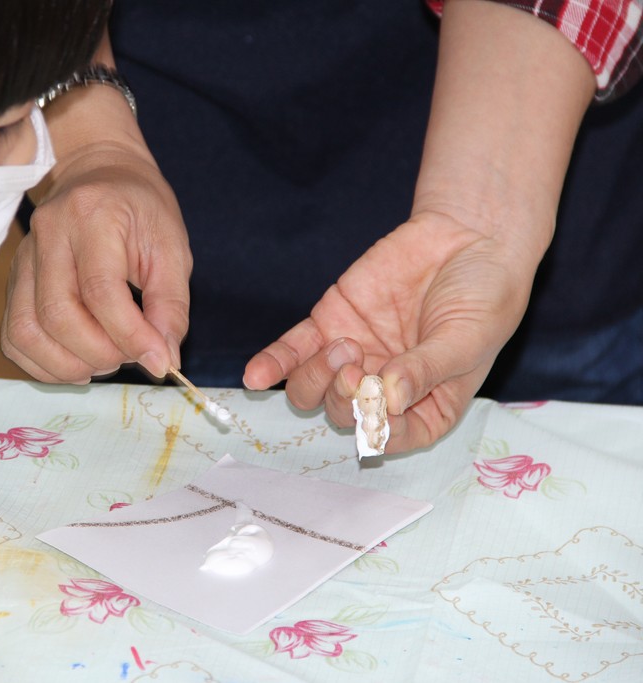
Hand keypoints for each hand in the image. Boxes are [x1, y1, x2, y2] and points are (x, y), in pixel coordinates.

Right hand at [1, 145, 191, 382]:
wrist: (99, 174)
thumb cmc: (140, 210)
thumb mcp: (172, 248)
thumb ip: (170, 305)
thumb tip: (163, 359)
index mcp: (91, 216)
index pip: (100, 291)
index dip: (130, 336)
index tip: (159, 361)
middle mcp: (47, 235)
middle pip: (57, 315)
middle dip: (98, 353)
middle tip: (130, 357)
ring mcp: (22, 259)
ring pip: (25, 331)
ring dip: (66, 365)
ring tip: (103, 362)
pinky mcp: (13, 281)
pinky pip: (13, 336)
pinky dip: (43, 363)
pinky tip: (76, 361)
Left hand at [243, 211, 536, 451]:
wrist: (467, 237)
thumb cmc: (483, 297)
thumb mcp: (467, 338)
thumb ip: (427, 369)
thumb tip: (391, 398)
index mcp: (424, 406)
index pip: (390, 437)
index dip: (376, 430)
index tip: (377, 409)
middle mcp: (381, 389)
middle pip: (342, 414)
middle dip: (344, 398)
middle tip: (358, 368)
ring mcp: (352, 357)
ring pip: (312, 389)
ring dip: (318, 378)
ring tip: (345, 346)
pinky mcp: (329, 323)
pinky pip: (291, 351)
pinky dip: (272, 365)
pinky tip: (255, 377)